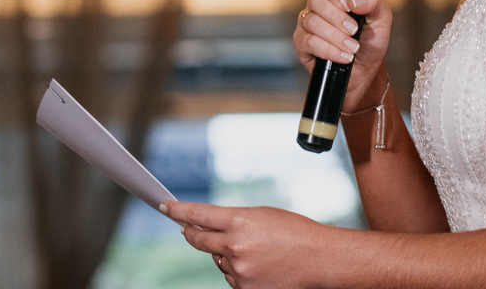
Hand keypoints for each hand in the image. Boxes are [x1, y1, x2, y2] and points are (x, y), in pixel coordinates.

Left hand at [160, 201, 330, 288]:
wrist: (319, 259)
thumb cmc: (293, 231)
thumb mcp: (260, 215)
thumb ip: (231, 220)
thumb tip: (204, 225)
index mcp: (239, 222)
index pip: (198, 214)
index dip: (178, 210)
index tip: (166, 208)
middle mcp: (235, 247)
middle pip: (199, 240)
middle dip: (190, 233)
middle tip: (186, 228)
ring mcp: (239, 271)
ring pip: (218, 260)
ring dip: (226, 253)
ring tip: (255, 249)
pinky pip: (231, 277)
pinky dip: (238, 270)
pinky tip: (259, 264)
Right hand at [294, 0, 392, 104]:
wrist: (365, 70)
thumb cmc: (371, 40)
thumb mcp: (381, 19)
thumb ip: (374, 2)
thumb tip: (354, 0)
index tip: (348, 5)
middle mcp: (318, 5)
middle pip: (316, 0)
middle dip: (337, 17)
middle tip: (354, 30)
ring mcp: (307, 23)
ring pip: (312, 22)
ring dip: (335, 36)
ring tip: (353, 48)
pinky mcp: (302, 43)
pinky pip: (309, 41)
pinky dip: (329, 50)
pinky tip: (343, 57)